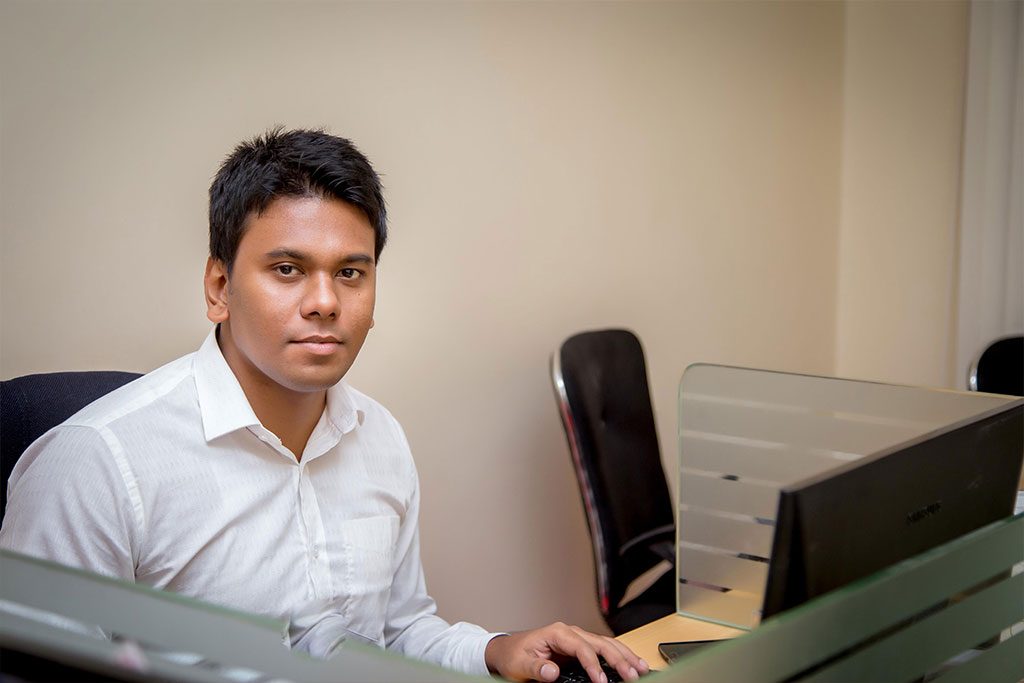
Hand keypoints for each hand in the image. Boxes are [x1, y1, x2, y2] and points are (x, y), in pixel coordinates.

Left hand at [484, 622, 649, 681]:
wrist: (507, 650)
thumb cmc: (514, 655)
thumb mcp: (519, 663)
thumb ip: (536, 667)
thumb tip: (552, 671)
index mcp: (557, 633)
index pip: (582, 647)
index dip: (593, 664)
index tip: (601, 681)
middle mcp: (570, 633)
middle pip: (600, 643)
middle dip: (618, 659)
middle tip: (633, 675)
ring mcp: (577, 639)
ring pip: (606, 644)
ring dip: (625, 656)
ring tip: (641, 668)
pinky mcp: (580, 647)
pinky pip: (603, 650)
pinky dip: (619, 656)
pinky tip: (631, 663)